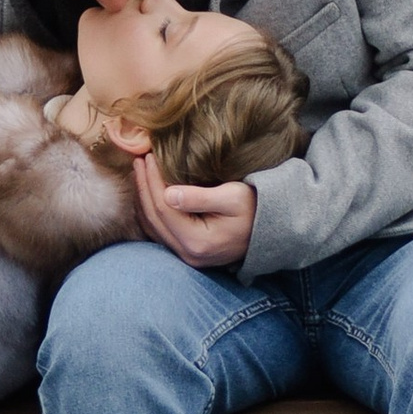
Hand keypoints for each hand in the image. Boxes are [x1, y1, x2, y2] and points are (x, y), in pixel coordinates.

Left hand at [132, 154, 256, 269]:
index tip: (148, 157)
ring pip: (153, 227)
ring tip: (140, 173)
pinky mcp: (189, 252)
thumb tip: (167, 194)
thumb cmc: (256, 208)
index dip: (152, 181)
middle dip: (143, 187)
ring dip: (144, 199)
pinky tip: (149, 193)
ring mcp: (188, 256)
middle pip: (154, 218)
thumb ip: (199, 197)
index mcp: (198, 242)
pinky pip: (160, 231)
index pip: (163, 208)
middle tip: (139, 161)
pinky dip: (151, 211)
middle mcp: (188, 254)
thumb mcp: (232, 197)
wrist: (273, 230)